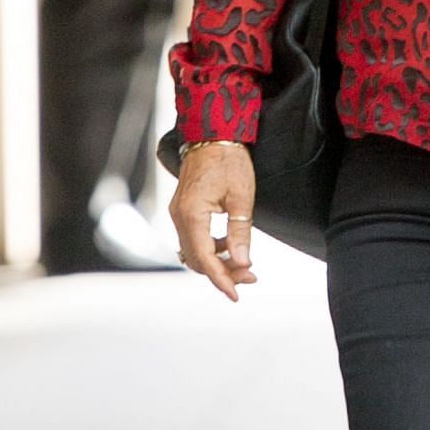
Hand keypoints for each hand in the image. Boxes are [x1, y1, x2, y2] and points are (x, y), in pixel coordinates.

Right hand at [168, 143, 258, 300]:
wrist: (212, 134)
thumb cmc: (229, 160)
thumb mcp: (241, 196)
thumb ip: (240, 231)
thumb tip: (242, 263)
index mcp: (192, 214)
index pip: (204, 258)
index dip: (221, 279)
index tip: (236, 294)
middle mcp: (179, 216)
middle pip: (197, 259)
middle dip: (222, 272)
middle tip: (250, 277)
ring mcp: (178, 213)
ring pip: (194, 251)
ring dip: (217, 262)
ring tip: (245, 264)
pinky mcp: (183, 210)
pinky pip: (193, 239)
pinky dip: (210, 248)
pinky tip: (230, 245)